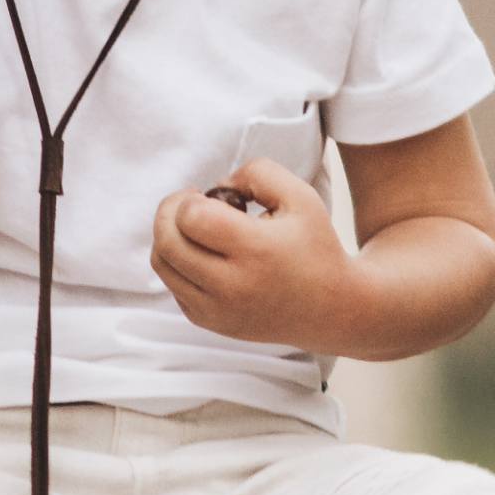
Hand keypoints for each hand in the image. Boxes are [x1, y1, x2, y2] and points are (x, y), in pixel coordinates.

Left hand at [151, 158, 358, 349]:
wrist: (332, 308)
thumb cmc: (315, 246)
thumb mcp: (300, 195)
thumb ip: (257, 172)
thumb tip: (215, 185)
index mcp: (255, 250)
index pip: (190, 218)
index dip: (191, 199)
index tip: (209, 195)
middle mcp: (232, 286)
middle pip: (166, 242)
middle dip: (169, 212)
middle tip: (190, 203)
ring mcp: (218, 310)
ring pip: (162, 265)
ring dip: (168, 237)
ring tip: (194, 226)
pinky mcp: (211, 322)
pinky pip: (174, 286)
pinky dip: (179, 264)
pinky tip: (206, 254)